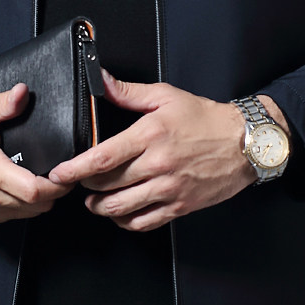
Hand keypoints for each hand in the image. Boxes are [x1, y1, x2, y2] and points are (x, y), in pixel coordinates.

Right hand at [0, 85, 73, 228]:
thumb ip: (3, 103)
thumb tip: (23, 93)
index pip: (33, 191)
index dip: (56, 185)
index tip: (65, 174)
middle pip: (33, 207)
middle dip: (52, 193)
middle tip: (58, 175)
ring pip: (22, 215)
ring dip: (37, 202)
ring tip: (42, 181)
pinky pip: (6, 219)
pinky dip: (19, 208)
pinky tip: (20, 190)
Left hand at [48, 72, 271, 231]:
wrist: (245, 143)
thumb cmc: (206, 119)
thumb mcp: (166, 96)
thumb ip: (128, 92)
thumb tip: (101, 81)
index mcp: (150, 135)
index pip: (102, 158)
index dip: (75, 169)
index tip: (59, 173)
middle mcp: (158, 165)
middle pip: (107, 185)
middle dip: (85, 186)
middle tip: (77, 182)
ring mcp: (169, 188)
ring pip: (122, 209)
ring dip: (101, 207)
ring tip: (94, 200)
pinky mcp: (180, 206)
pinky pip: (144, 223)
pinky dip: (126, 221)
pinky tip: (121, 213)